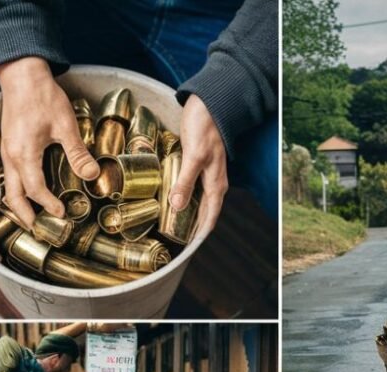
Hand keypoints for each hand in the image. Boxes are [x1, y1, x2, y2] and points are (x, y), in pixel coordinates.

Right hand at [0, 57, 98, 228]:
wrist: (22, 75)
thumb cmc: (43, 97)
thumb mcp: (66, 126)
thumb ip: (78, 153)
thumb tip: (92, 176)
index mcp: (23, 154)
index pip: (34, 189)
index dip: (48, 205)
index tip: (63, 214)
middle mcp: (11, 156)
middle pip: (12, 195)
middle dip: (25, 216)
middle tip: (40, 231)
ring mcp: (8, 151)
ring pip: (9, 186)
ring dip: (21, 205)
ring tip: (37, 219)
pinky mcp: (11, 146)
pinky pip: (11, 175)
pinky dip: (20, 190)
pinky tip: (34, 194)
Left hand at [171, 94, 227, 241]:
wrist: (209, 106)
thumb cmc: (204, 128)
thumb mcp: (194, 156)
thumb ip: (185, 181)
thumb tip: (177, 207)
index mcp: (216, 185)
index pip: (210, 219)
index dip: (199, 236)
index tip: (187, 250)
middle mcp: (213, 184)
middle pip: (204, 214)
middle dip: (192, 230)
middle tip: (174, 243)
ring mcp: (206, 175)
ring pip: (197, 203)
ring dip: (186, 216)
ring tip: (170, 227)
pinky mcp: (197, 167)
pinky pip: (191, 190)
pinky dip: (183, 199)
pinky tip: (170, 200)